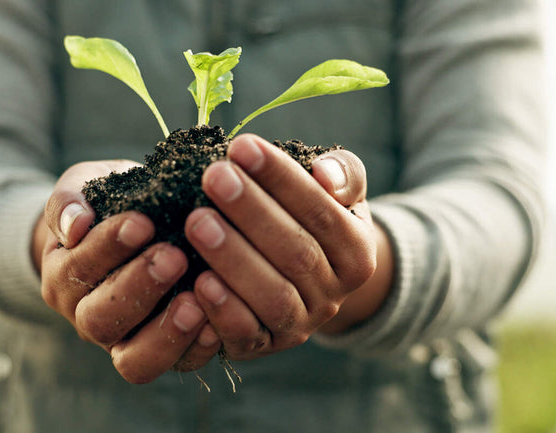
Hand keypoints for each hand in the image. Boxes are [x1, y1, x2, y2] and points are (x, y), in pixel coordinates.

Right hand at [33, 160, 220, 382]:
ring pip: (134, 358)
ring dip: (165, 331)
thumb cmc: (109, 203)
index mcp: (64, 277)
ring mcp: (126, 341)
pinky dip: (196, 348)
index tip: (141, 222)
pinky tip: (216, 324)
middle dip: (138, 288)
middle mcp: (88, 317)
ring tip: (195, 301)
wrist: (133, 226)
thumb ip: (70, 200)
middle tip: (174, 256)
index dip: (107, 249)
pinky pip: (177, 364)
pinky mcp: (166, 352)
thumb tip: (75, 224)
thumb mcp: (85, 187)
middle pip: (101, 319)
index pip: (77, 271)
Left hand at [183, 134, 382, 360]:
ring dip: (233, 258)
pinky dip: (224, 311)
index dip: (281, 179)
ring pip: (273, 296)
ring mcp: (300, 325)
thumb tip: (324, 175)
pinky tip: (198, 281)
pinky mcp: (265, 346)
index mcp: (357, 252)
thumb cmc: (313, 220)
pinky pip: (247, 335)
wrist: (309, 279)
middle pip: (295, 252)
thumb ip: (342, 175)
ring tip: (197, 221)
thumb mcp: (339, 194)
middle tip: (214, 176)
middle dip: (251, 212)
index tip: (242, 147)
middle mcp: (334, 294)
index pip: (321, 210)